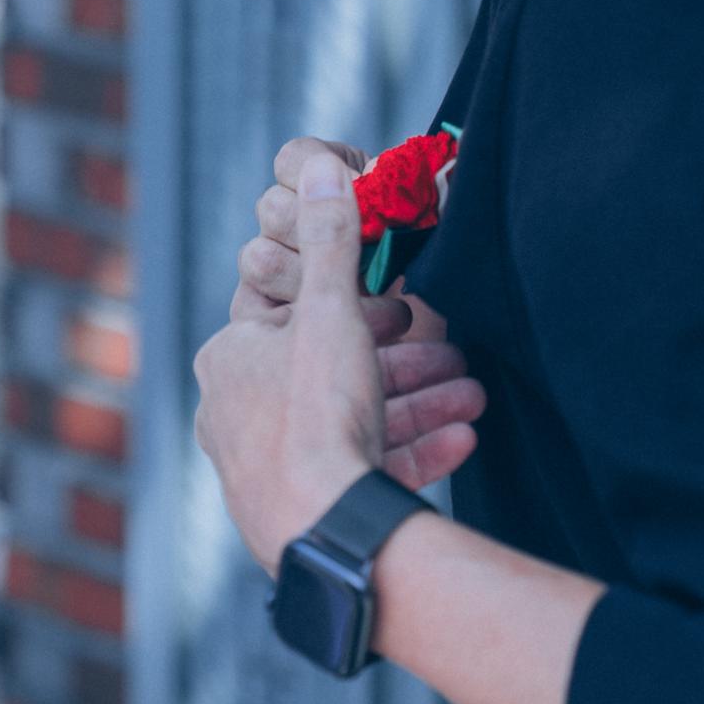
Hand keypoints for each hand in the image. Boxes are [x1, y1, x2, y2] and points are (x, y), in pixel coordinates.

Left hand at [230, 138, 483, 491]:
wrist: (327, 536)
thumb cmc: (316, 417)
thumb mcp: (333, 311)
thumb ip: (333, 240)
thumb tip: (320, 167)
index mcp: (229, 359)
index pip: (296, 314)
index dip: (358, 305)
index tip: (407, 306)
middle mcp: (236, 413)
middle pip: (332, 370)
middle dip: (404, 361)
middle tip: (456, 352)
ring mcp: (265, 468)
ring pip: (352, 420)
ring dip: (418, 404)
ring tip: (474, 395)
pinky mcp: (298, 511)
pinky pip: (358, 469)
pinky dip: (409, 450)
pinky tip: (462, 440)